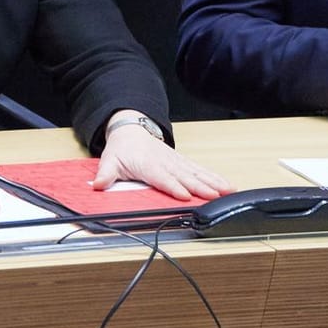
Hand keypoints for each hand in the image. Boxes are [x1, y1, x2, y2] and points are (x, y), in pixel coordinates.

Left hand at [91, 116, 231, 200]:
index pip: (162, 177)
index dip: (173, 186)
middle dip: (201, 186)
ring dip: (214, 182)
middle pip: (185, 176)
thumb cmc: (121, 149)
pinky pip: (200, 169)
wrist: (131, 130)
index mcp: (147, 163)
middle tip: (216, 196)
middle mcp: (165, 162)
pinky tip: (227, 185)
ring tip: (228, 191)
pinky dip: (214, 177)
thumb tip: (98, 185)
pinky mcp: (182, 162)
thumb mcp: (109, 161)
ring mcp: (176, 161)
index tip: (185, 195)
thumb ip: (105, 175)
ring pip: (197, 172)